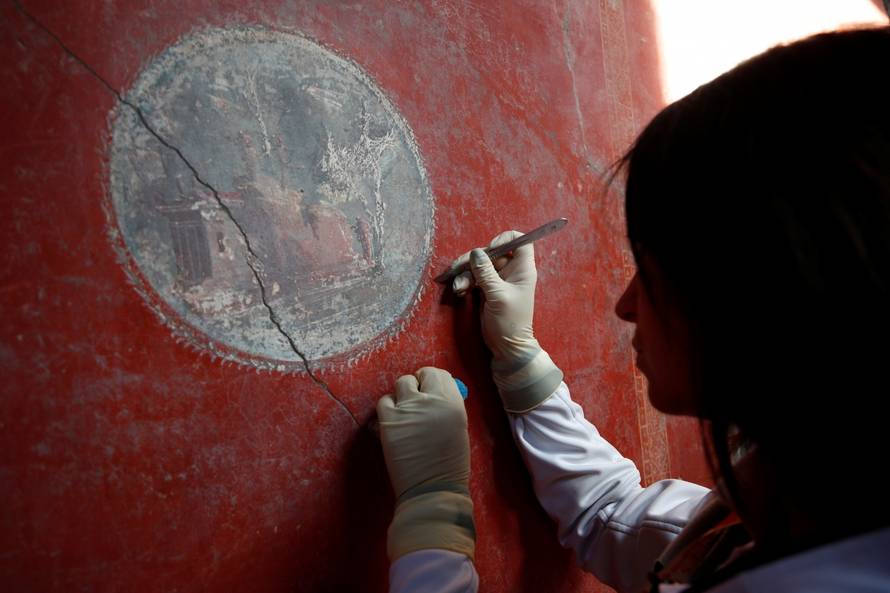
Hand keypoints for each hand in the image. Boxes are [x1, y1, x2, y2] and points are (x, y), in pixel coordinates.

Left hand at [377, 367, 474, 559]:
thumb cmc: (450, 464)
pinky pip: (384, 402)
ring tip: (405, 413)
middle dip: (418, 384)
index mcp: (453, 402)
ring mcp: (408, 408)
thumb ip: (447, 407)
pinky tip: (393, 423)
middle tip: (416, 398)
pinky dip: (388, 409)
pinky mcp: (388, 420)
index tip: (429, 388)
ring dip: (402, 395)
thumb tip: (433, 393)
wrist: (432, 489)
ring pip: (400, 384)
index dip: (432, 380)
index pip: (439, 374)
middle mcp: (431, 400)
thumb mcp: (458, 428)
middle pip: (419, 375)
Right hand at [451, 231, 562, 411]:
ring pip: (478, 264)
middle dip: (473, 259)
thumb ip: (486, 273)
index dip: (504, 240)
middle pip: (491, 252)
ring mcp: (498, 279)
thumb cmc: (510, 322)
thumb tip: (476, 252)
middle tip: (458, 268)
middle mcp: (511, 270)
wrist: (507, 348)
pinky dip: (465, 281)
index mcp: (522, 268)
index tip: (490, 249)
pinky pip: (473, 277)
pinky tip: (459, 291)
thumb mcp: (497, 296)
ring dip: (465, 273)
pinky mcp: (486, 288)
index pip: (520, 241)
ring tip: (458, 287)